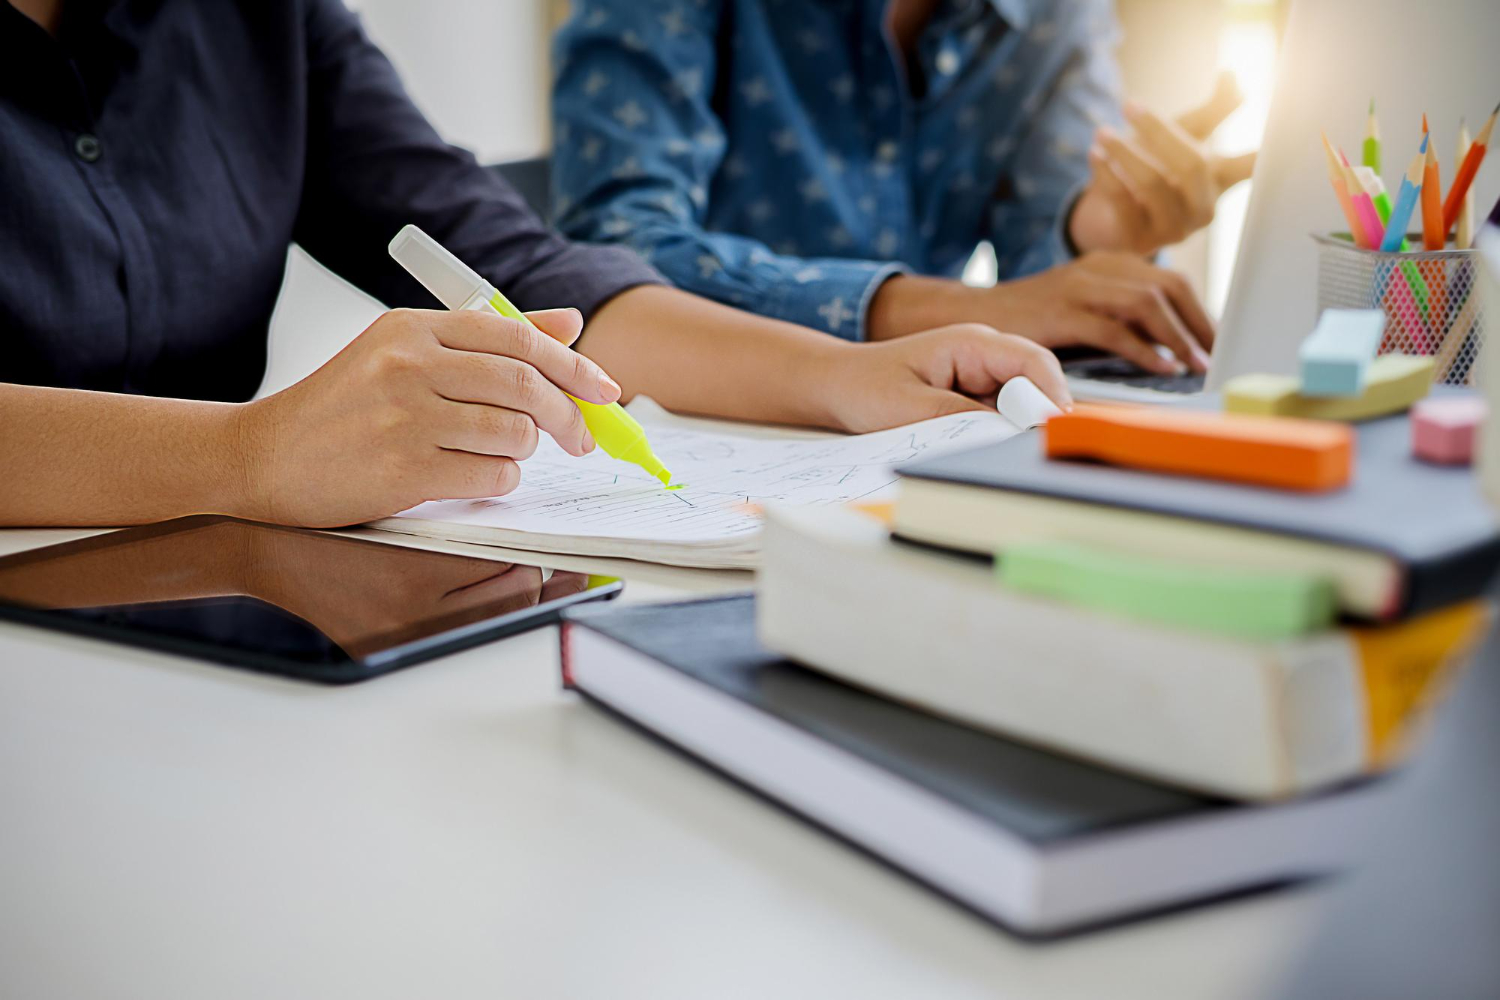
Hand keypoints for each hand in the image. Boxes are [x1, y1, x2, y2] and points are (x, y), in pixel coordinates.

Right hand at [235, 307, 620, 527]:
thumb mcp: (406, 355)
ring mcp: (405, 417)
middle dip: (569, 415)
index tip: (606, 389)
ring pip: (514, 432)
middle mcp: (410, 364)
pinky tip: (476, 477)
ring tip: (501, 455)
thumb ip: (489, 339)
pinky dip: (500, 481)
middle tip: (583, 437)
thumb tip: (569, 324)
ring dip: (525, 452)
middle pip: (525, 384)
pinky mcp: (404, 470)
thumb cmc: (343, 410)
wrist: (264, 458)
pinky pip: (491, 476)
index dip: (572, 364)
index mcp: (413, 328)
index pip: (516, 337)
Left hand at [821, 324, 1071, 433]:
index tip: (1056, 430)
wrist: (837, 386)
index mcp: (971, 343)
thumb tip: (1003, 435)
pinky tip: (993, 454)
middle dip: (1041, 416)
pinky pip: (1002, 416)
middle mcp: (984, 355)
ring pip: (1023, 403)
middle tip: (1041, 453)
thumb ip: (958, 418)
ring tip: (1014, 459)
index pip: (1032, 362)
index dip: (1052, 395)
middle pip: (1037, 383)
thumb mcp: (908, 408)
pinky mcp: (974, 397)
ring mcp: (982, 376)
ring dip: (1021, 429)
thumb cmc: (865, 387)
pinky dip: (1002, 435)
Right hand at [983, 251, 1214, 372]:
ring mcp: (1080, 287)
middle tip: (1215, 357)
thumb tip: (1170, 345)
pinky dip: (1144, 351)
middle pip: (1168, 288)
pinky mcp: (1063, 312)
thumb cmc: (1032, 320)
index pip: (1170, 280)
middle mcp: (1099, 267)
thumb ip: (1120, 316)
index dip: (1200, 311)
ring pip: (1147, 306)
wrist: (974, 316)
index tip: (1217, 341)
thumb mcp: (1082, 307)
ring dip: (1178, 339)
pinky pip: (1115, 331)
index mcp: (1109, 262)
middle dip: (1199, 324)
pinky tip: (1161, 368)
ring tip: (1194, 366)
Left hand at [1069, 73, 1257, 255]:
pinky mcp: (1141, 242)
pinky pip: (1123, 203)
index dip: (1271, 149)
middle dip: (1159, 131)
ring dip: (1124, 152)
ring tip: (1101, 132)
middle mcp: (1204, 208)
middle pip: (1192, 164)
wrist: (1105, 212)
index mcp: (1222, 180)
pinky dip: (1106, 174)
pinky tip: (1094, 154)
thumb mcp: (1183, 135)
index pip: (1254, 165)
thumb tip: (1234, 74)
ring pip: (1154, 185)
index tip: (1290, 126)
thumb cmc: (1152, 168)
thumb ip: (1213, 110)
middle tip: (1129, 105)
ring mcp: (1174, 230)